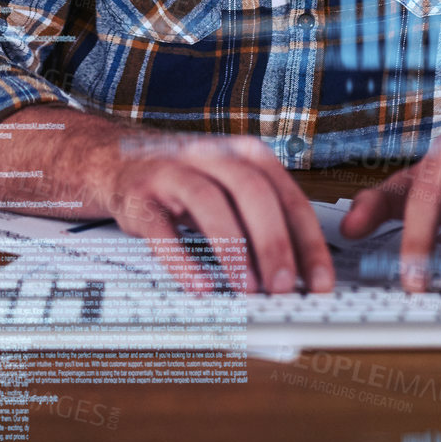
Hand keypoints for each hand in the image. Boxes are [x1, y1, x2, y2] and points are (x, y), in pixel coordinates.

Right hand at [92, 132, 334, 296]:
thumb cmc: (190, 181)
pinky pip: (161, 229)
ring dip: (233, 248)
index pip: (288, 195)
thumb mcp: (232, 190)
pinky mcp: (140, 196)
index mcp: (246, 154)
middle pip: (253, 192)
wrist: (121, 159)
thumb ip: (261, 223)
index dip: (308, 240)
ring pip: (209, 202)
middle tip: (284, 286)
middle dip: (273, 243)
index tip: (319, 280)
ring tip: (248, 288)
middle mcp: (213, 155)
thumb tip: (295, 275)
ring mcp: (174, 171)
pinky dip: (182, 260)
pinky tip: (199, 285)